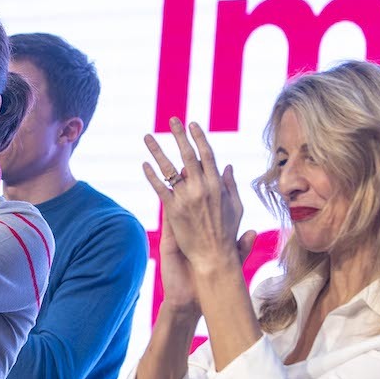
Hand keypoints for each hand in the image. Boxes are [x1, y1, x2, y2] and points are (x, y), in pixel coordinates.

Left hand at [142, 120, 255, 275]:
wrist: (214, 258)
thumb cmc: (226, 233)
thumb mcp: (235, 207)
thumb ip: (230, 185)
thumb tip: (227, 166)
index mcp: (217, 185)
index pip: (206, 155)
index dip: (199, 138)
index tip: (192, 124)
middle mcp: (202, 188)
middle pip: (188, 155)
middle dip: (179, 136)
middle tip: (172, 120)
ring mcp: (186, 199)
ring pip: (170, 169)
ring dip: (158, 150)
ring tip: (148, 136)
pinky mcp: (173, 210)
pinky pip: (160, 188)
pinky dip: (151, 176)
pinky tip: (144, 165)